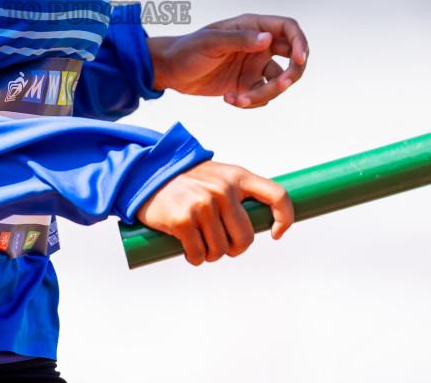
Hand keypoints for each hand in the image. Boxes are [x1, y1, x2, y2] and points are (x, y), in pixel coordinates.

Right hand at [135, 161, 293, 265]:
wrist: (146, 173)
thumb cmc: (185, 180)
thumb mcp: (216, 176)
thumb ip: (236, 192)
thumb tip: (260, 220)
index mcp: (236, 176)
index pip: (277, 195)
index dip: (284, 218)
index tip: (275, 233)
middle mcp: (223, 189)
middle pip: (245, 237)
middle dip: (234, 249)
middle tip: (222, 246)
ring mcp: (203, 204)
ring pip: (221, 250)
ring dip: (211, 255)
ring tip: (201, 245)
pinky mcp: (183, 220)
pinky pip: (199, 254)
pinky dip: (195, 258)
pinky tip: (189, 252)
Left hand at [148, 13, 308, 107]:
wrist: (170, 71)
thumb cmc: (186, 49)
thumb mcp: (210, 42)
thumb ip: (239, 40)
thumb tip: (267, 39)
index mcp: (252, 27)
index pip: (288, 29)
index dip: (300, 42)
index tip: (300, 59)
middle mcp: (258, 46)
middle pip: (293, 57)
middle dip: (293, 73)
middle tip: (282, 85)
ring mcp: (254, 66)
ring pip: (278, 81)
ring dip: (264, 94)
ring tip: (239, 99)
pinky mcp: (247, 84)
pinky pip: (262, 95)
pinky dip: (251, 102)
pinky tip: (230, 98)